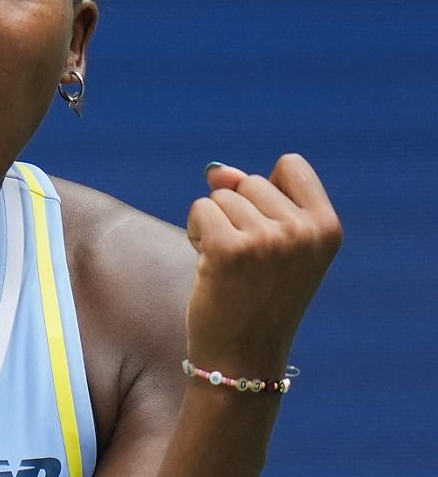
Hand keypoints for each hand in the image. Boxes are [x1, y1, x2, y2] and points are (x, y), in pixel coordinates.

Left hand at [184, 154, 341, 374]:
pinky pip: (200, 209)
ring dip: (213, 225)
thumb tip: (217, 170)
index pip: (291, 165)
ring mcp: (269, 240)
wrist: (243, 357)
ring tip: (230, 266)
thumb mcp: (272, 244)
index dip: (266, 189)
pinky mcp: (231, 249)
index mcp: (327, 227)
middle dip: (236, 212)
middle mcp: (303, 231)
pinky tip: (209, 265)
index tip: (267, 229)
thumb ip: (253, 198)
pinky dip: (196, 232)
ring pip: (220, 196)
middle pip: (249, 181)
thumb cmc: (257, 297)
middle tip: (246, 260)